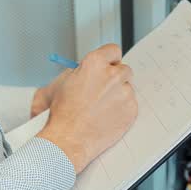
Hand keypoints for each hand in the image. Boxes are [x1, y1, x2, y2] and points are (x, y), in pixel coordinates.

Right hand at [37, 44, 137, 173]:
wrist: (68, 139)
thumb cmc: (62, 114)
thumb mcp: (58, 84)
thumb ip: (77, 72)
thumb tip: (85, 70)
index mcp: (95, 63)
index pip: (113, 51)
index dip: (109, 60)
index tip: (108, 65)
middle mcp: (113, 75)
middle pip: (124, 69)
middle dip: (115, 78)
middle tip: (104, 90)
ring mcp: (125, 92)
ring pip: (127, 89)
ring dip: (118, 95)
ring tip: (101, 108)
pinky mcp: (132, 108)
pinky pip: (130, 105)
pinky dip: (122, 110)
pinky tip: (107, 117)